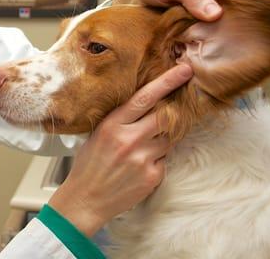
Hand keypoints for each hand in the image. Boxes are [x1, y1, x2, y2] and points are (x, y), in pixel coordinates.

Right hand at [47, 64, 193, 235]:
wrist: (86, 199)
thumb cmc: (88, 165)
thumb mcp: (97, 134)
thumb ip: (120, 120)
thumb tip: (145, 105)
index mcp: (112, 125)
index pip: (145, 98)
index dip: (167, 82)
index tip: (183, 70)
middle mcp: (129, 140)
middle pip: (165, 116)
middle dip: (176, 108)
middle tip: (183, 103)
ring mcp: (143, 159)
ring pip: (169, 138)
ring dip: (163, 138)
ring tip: (144, 147)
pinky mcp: (153, 176)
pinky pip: (165, 160)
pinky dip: (157, 160)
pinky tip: (140, 167)